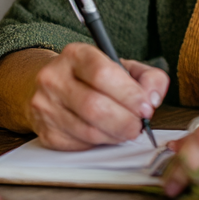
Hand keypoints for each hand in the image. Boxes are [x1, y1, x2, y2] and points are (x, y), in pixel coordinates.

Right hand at [27, 43, 169, 149]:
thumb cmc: (93, 77)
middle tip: (139, 125)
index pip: (103, 74)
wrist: (54, 87)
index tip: (146, 106)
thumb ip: (147, 76)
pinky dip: (100, 143)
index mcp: (76, 54)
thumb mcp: (122, 66)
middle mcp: (54, 78)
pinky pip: (79, 144)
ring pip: (88, 130)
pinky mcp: (45, 132)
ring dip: (115, 135)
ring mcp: (46, 106)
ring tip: (127, 130)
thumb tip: (153, 97)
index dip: (129, 94)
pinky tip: (107, 134)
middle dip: (125, 120)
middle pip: (94, 106)